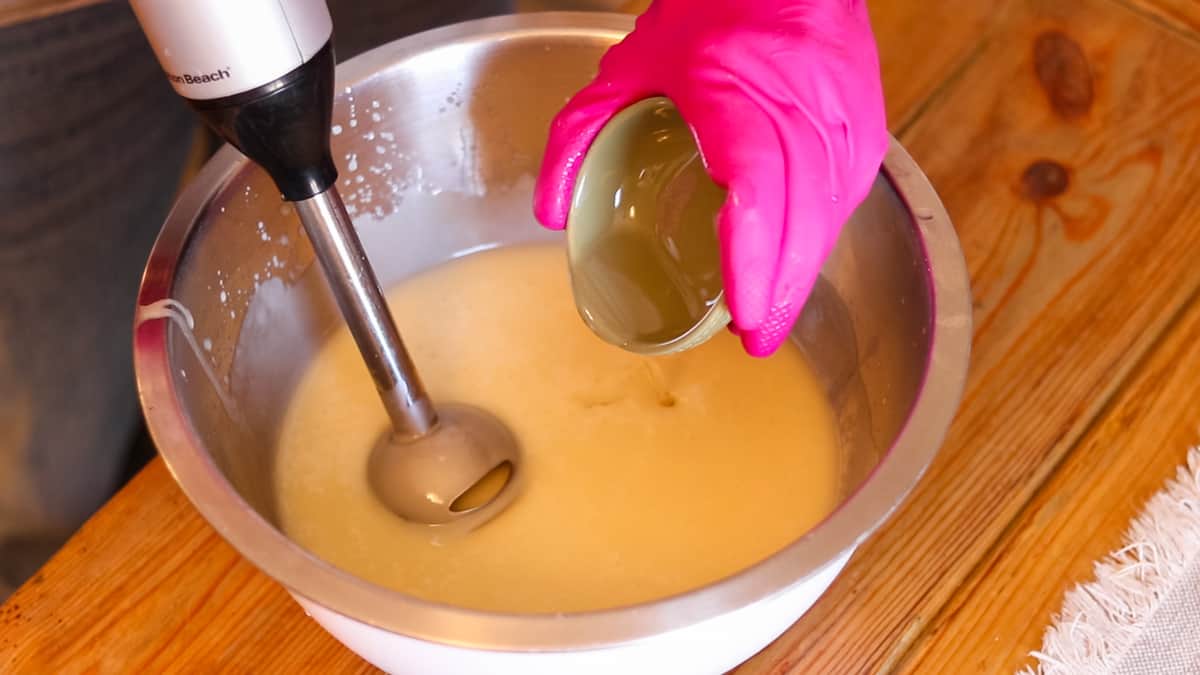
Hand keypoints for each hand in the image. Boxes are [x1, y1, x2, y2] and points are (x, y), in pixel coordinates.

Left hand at [534, 0, 887, 356]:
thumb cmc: (711, 12)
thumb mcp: (625, 67)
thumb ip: (578, 135)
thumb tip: (550, 213)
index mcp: (736, 96)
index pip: (755, 190)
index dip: (752, 259)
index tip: (744, 315)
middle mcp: (800, 110)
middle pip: (802, 220)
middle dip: (782, 290)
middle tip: (757, 341)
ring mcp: (842, 118)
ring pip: (830, 214)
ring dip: (804, 272)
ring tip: (773, 316)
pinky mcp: (865, 125)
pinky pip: (847, 194)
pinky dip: (823, 237)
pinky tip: (799, 266)